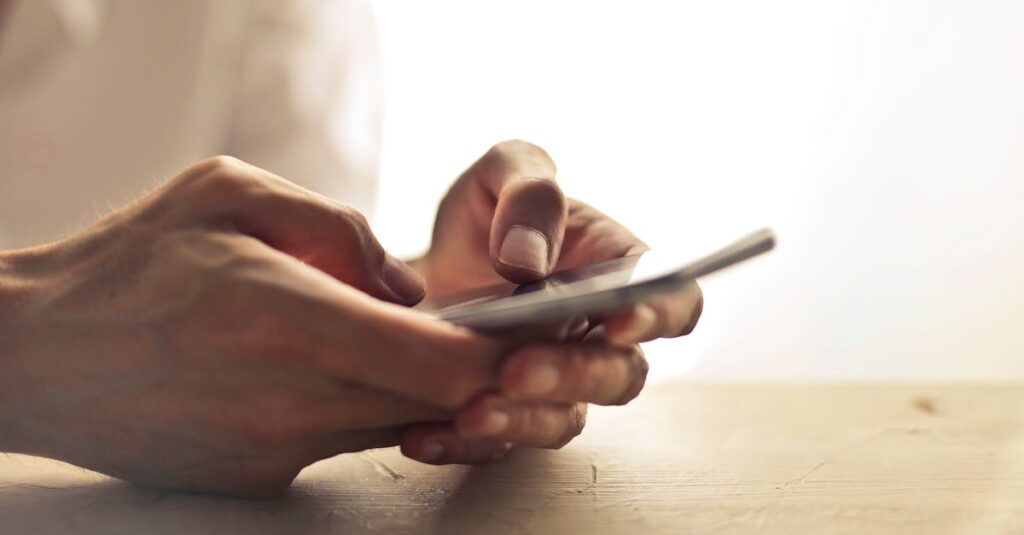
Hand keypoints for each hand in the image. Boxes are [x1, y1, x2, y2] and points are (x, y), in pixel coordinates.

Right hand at [0, 156, 513, 496]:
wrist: (36, 354)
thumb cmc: (128, 262)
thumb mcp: (229, 193)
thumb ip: (339, 228)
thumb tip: (408, 285)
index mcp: (291, 320)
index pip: (444, 364)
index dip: (502, 354)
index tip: (527, 332)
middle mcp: (294, 401)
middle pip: (436, 404)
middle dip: (476, 372)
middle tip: (488, 333)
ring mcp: (277, 451)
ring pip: (396, 426)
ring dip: (418, 388)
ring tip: (397, 338)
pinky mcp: (259, 477)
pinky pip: (343, 440)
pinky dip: (360, 406)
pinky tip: (326, 368)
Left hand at [400, 141, 702, 463]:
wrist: (417, 268)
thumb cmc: (485, 215)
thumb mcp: (502, 173)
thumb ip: (528, 193)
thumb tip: (525, 262)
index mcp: (617, 272)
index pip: (673, 301)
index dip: (658, 315)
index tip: (618, 321)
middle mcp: (596, 338)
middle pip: (619, 375)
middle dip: (573, 376)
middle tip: (517, 369)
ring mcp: (554, 385)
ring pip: (563, 420)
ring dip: (522, 421)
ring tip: (470, 412)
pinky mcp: (505, 416)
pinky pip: (495, 445)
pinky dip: (459, 444)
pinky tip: (421, 435)